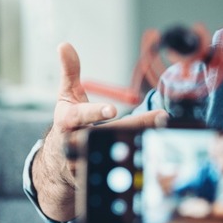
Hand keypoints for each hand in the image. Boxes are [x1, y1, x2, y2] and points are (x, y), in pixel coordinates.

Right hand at [33, 43, 166, 221]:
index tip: (112, 111)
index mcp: (69, 122)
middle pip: (110, 135)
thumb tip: (64, 44)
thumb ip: (69, 72)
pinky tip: (160, 156)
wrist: (58, 164)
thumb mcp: (66, 98)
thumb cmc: (68, 124)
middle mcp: (78, 144)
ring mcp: (89, 164)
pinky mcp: (100, 178)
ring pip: (117, 154)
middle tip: (160, 117)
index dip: (96, 114)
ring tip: (164, 133)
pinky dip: (140, 165)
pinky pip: (122, 172)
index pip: (81, 117)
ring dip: (141, 145)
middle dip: (136, 126)